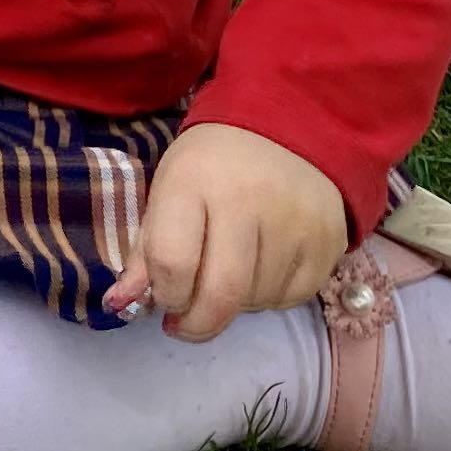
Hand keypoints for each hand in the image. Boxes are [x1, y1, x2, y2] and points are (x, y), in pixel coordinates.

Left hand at [109, 122, 347, 343]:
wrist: (286, 127)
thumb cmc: (213, 164)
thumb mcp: (169, 190)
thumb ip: (146, 250)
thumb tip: (121, 305)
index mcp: (196, 182)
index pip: (172, 262)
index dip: (164, 294)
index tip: (163, 296)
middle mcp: (251, 201)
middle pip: (222, 294)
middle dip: (197, 323)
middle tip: (186, 324)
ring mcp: (297, 222)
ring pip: (257, 301)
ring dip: (234, 307)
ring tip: (226, 279)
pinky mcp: (329, 240)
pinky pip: (293, 298)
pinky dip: (269, 298)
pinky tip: (260, 272)